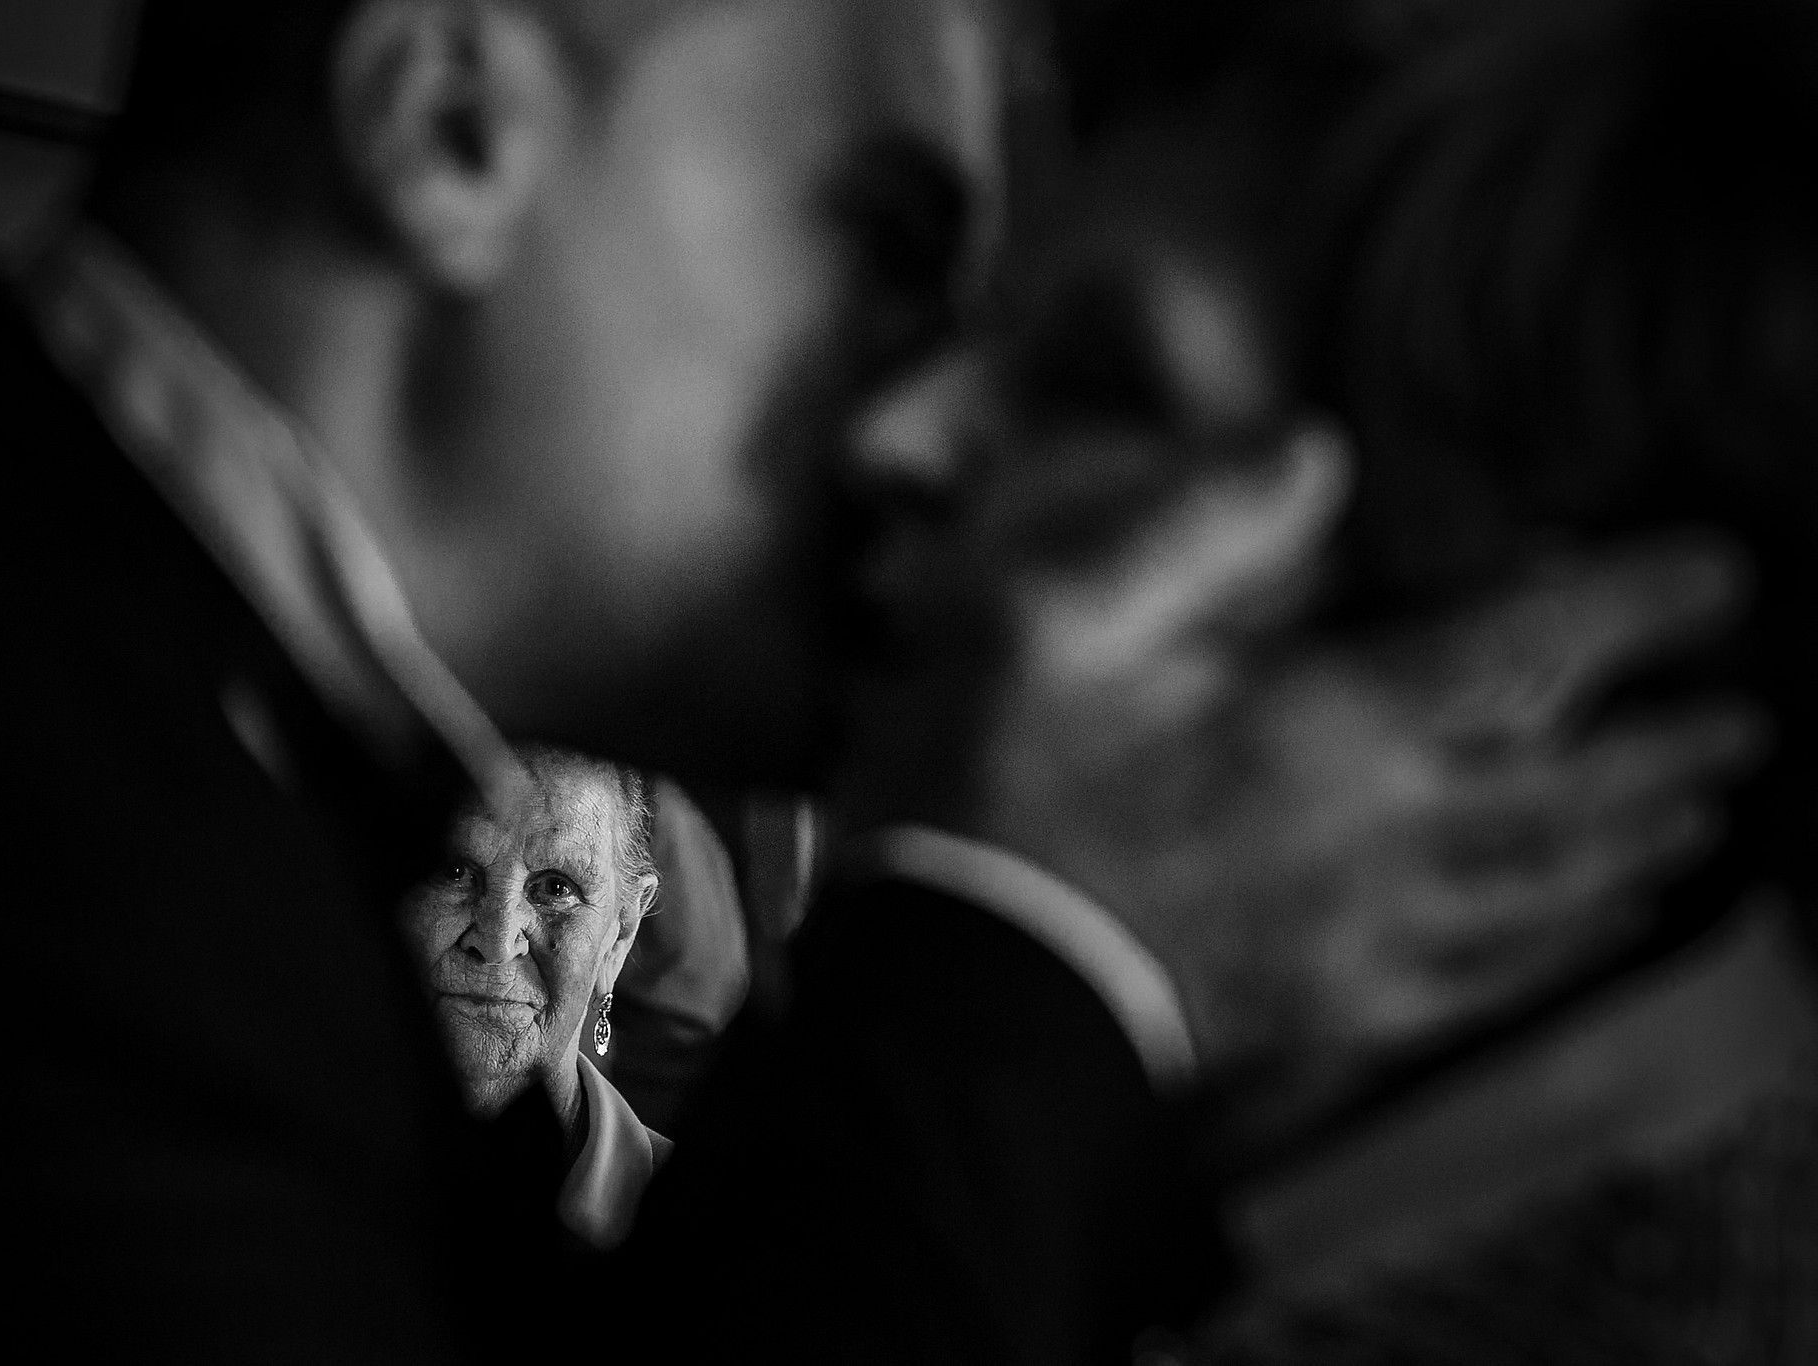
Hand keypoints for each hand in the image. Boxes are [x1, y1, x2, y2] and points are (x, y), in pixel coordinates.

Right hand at [954, 438, 1765, 1150]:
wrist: (960, 988)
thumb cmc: (993, 793)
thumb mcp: (1052, 623)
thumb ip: (1192, 526)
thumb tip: (1317, 448)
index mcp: (1319, 727)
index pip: (1520, 652)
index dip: (1631, 605)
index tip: (1718, 573)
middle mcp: (1378, 838)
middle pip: (1572, 792)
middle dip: (1672, 749)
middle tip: (1748, 719)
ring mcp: (1366, 938)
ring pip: (1549, 895)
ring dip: (1637, 847)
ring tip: (1704, 816)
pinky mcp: (1331, 1011)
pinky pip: (1486, 985)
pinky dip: (1559, 952)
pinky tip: (1589, 935)